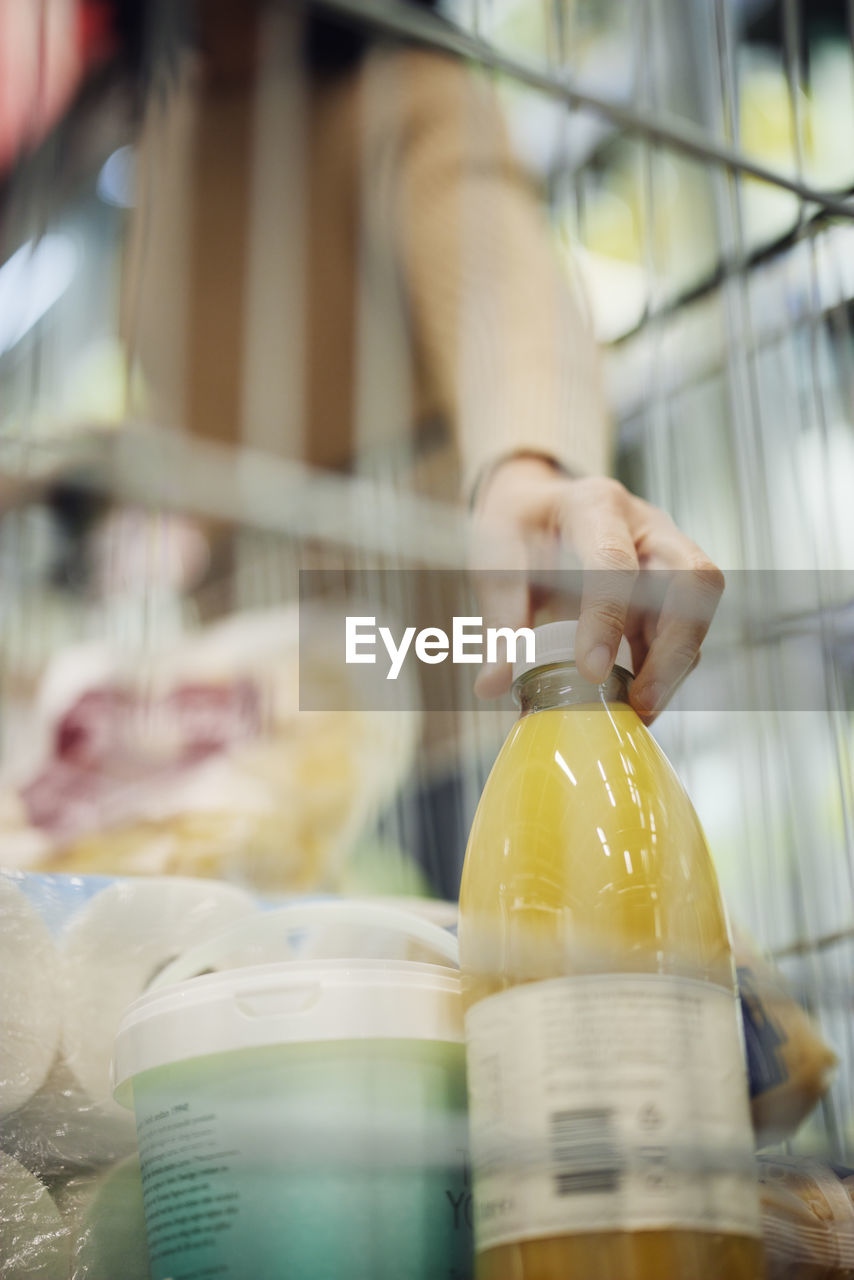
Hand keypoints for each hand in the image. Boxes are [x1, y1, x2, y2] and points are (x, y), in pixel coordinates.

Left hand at [471, 455, 724, 721]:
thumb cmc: (520, 524)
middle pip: (694, 579)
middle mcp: (647, 527)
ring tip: (637, 712)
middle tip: (640, 700)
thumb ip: (500, 617)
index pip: (614, 560)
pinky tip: (634, 703)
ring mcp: (668, 559)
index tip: (591, 671)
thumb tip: (492, 684)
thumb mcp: (496, 555)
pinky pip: (683, 635)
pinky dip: (664, 673)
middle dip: (674, 648)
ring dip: (673, 668)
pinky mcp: (670, 593)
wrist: (538, 505)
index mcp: (596, 505)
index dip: (608, 617)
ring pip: (698, 613)